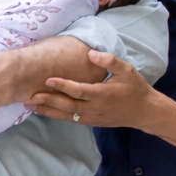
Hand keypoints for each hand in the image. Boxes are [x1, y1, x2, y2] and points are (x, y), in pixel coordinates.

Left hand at [30, 50, 159, 128]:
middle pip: (68, 105)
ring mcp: (93, 117)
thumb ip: (109, 61)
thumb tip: (90, 53)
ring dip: (49, 111)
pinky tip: (45, 112)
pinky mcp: (92, 122)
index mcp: (103, 94)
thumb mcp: (128, 70)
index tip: (48, 79)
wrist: (145, 112)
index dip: (63, 85)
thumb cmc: (136, 88)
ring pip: (67, 115)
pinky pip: (72, 120)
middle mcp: (96, 108)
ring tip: (31, 106)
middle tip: (31, 95)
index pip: (79, 90)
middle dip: (49, 101)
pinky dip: (57, 116)